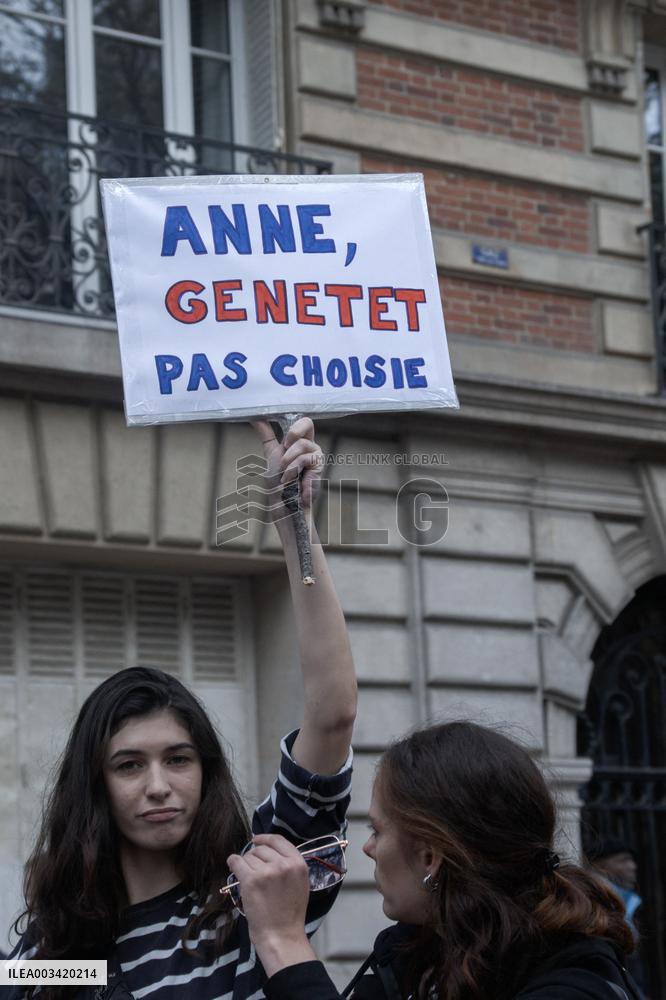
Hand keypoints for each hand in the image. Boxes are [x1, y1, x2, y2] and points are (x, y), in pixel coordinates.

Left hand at [227, 834, 314, 971]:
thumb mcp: (300, 883)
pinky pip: (236, 862)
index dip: (265, 838)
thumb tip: (270, 851)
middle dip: (255, 858)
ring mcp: (267, 871)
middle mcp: (284, 864)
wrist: (281, 935)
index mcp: (298, 863)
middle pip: (261, 849)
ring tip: (250, 881)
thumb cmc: (290, 914)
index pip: (278, 840)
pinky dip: (233, 863)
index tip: (256, 840)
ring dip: (246, 865)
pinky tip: (233, 866)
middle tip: (255, 873)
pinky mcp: (251, 880)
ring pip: (248, 856)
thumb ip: (290, 865)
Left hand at [252, 417, 322, 509]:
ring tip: (286, 479)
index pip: (305, 422)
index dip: (294, 426)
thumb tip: (255, 417)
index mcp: (302, 442)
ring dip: (288, 464)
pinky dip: (294, 474)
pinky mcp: (319, 469)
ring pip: (301, 445)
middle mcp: (311, 447)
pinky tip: (295, 486)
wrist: (284, 506)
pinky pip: (305, 461)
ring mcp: (316, 458)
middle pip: (307, 423)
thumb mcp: (270, 454)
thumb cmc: (278, 484)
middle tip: (284, 459)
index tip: (284, 441)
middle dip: (291, 438)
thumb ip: (266, 434)